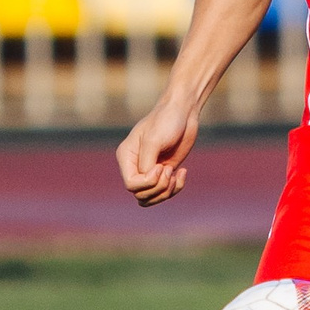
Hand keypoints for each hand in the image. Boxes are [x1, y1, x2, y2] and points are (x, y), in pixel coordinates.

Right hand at [117, 92, 200, 206]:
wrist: (183, 111)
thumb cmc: (166, 121)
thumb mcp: (154, 140)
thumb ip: (147, 163)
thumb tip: (148, 181)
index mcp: (126, 157)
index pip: (131, 184)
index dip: (148, 182)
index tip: (161, 167)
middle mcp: (135, 166)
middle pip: (141, 194)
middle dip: (159, 188)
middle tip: (169, 171)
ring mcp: (150, 170)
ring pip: (151, 198)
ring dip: (167, 192)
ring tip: (176, 175)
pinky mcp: (164, 171)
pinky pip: (165, 192)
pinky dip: (176, 187)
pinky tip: (183, 172)